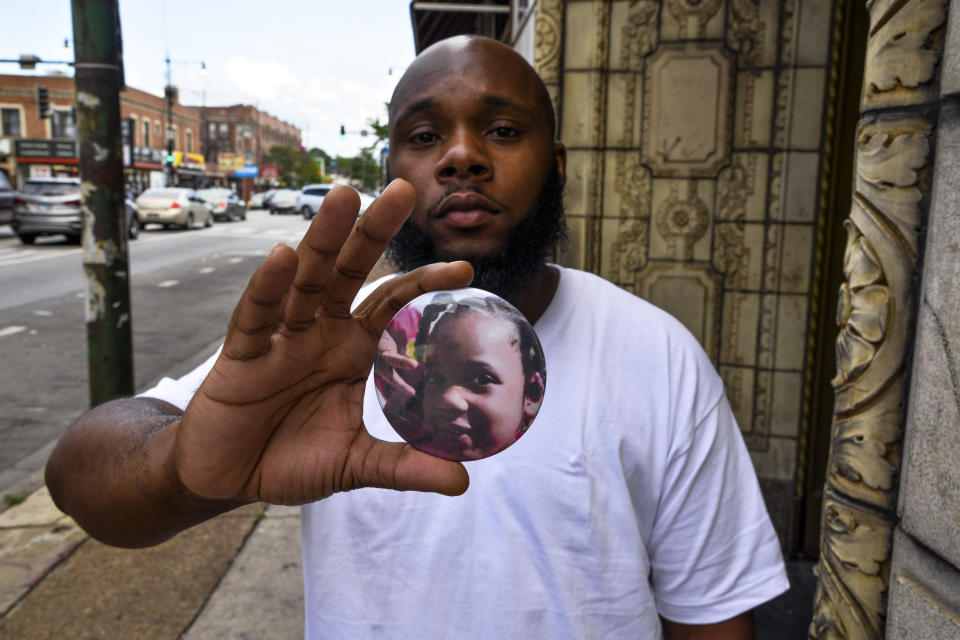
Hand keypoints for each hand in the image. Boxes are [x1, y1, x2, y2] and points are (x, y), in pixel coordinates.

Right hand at [172, 180, 473, 504]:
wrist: (228, 478)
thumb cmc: (292, 459)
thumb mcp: (356, 464)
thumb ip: (404, 466)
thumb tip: (462, 481)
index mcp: (350, 348)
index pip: (392, 303)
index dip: (423, 282)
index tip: (465, 267)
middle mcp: (319, 330)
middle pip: (350, 271)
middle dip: (374, 231)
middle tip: (404, 190)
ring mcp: (280, 337)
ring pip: (304, 279)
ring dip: (323, 239)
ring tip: (345, 195)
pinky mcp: (241, 353)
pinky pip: (256, 316)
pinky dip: (266, 287)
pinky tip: (281, 256)